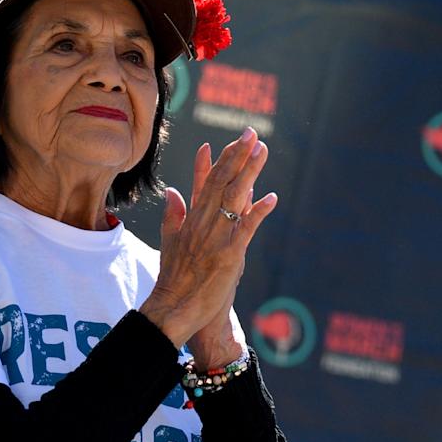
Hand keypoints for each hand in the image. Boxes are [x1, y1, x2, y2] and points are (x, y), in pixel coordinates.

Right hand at [139, 127, 276, 349]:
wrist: (172, 308)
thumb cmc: (173, 279)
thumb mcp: (170, 241)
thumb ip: (173, 215)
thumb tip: (172, 191)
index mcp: (190, 219)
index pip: (204, 182)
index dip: (216, 160)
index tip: (224, 141)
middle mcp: (202, 223)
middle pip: (222, 182)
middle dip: (237, 156)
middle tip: (251, 133)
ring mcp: (216, 237)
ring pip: (234, 197)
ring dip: (249, 172)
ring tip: (261, 150)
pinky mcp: (229, 255)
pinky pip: (246, 228)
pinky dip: (258, 211)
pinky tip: (272, 197)